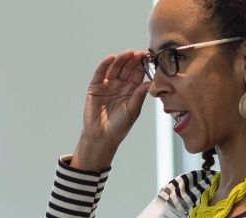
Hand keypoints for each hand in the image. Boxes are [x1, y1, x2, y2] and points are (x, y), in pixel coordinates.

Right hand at [71, 50, 150, 169]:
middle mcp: (120, 85)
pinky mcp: (95, 87)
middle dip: (133, 59)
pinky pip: (100, 73)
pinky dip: (105, 64)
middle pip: (127, 68)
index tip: (149, 57)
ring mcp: (107, 85)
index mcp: (131, 89)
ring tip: (128, 53)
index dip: (142, 65)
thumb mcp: (133, 110)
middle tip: (139, 53)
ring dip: (121, 59)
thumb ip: (139, 95)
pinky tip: (111, 58)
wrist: (102, 137)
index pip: (138, 73)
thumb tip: (149, 82)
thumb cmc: (119, 126)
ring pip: (115, 68)